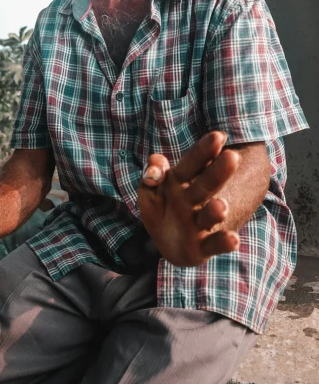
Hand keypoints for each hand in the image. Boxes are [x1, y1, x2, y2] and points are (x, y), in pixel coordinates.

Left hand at [137, 131, 239, 266]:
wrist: (170, 243)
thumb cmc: (163, 207)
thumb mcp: (150, 189)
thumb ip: (152, 174)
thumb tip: (155, 166)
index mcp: (180, 181)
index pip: (192, 162)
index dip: (203, 150)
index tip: (218, 136)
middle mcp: (194, 200)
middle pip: (206, 184)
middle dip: (218, 171)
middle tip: (232, 157)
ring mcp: (199, 223)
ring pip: (208, 215)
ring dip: (214, 211)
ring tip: (221, 206)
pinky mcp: (203, 247)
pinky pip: (214, 244)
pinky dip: (223, 242)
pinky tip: (233, 239)